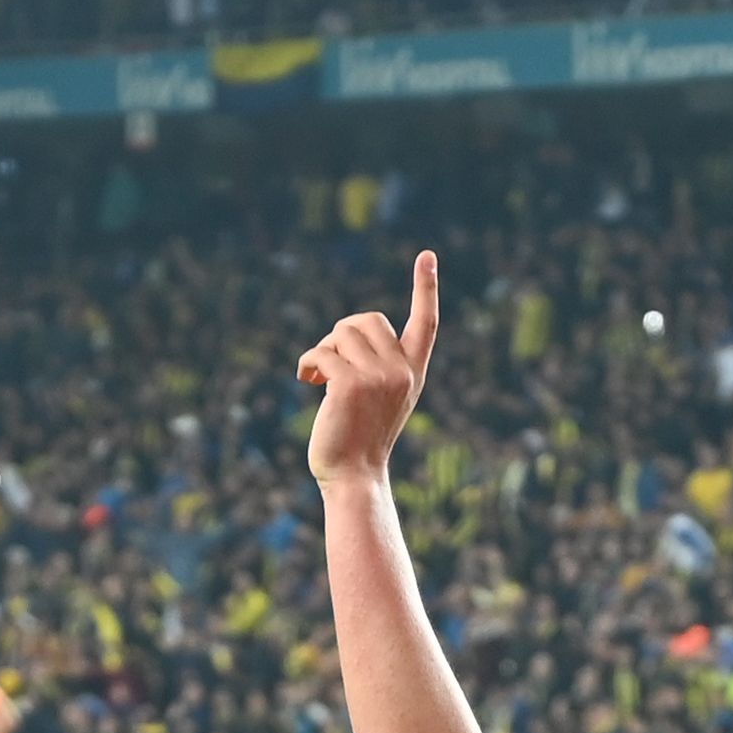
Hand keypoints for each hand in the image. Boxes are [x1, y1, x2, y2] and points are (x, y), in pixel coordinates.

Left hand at [301, 249, 440, 483]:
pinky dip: (308, 364)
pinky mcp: (350, 384)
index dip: (425, 287)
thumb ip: (375, 365)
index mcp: (413, 372)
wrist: (355, 478)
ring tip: (317, 376)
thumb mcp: (378, 398)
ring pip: (341, 333)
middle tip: (328, 361)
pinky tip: (306, 381)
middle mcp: (401, 370)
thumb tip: (342, 334)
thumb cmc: (360, 439)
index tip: (427, 255)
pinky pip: (321, 352)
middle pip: (366, 319)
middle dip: (341, 334)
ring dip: (322, 350)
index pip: (426, 322)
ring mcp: (378, 377)